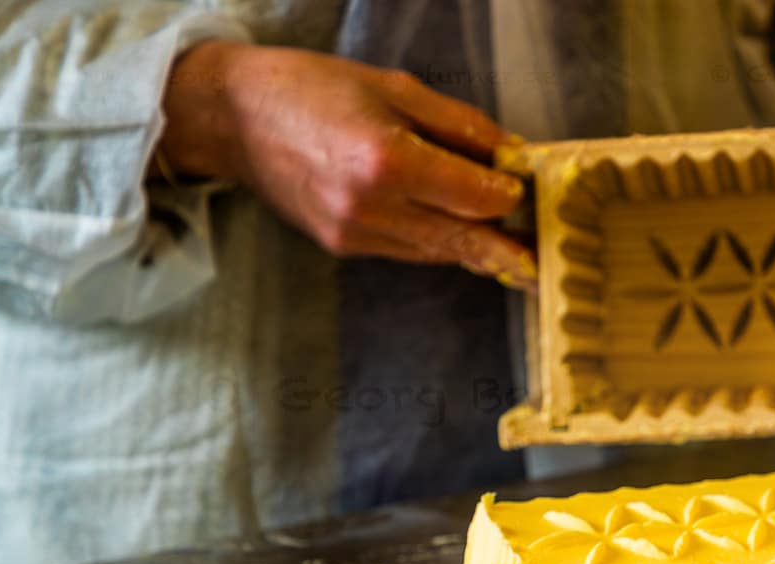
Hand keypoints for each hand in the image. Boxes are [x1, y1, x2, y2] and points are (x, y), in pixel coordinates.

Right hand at [156, 41, 534, 288]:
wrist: (233, 118)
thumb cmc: (310, 88)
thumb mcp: (393, 88)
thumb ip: (457, 125)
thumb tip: (509, 153)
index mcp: (386, 159)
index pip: (472, 195)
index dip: (506, 195)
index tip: (524, 190)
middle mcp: (372, 207)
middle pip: (462, 239)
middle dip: (506, 249)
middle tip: (542, 265)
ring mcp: (355, 234)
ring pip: (437, 251)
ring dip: (475, 249)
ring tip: (514, 255)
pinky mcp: (344, 247)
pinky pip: (408, 250)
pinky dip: (437, 242)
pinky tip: (458, 235)